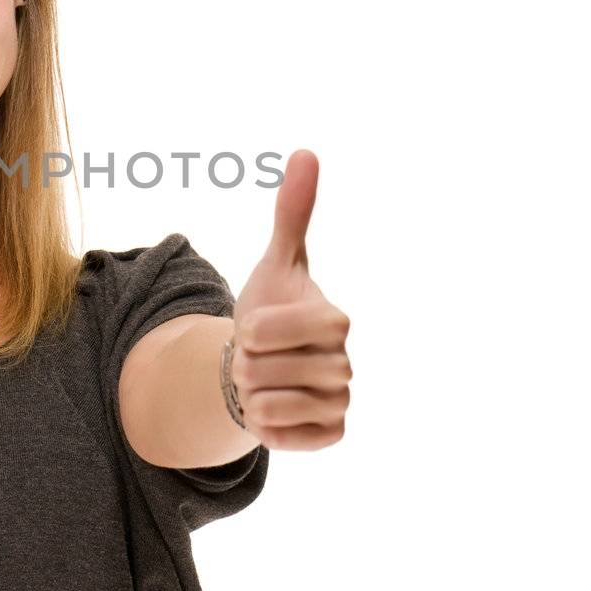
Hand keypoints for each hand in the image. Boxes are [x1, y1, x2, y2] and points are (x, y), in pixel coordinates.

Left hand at [230, 149, 352, 449]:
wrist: (265, 364)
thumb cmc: (271, 309)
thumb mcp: (276, 262)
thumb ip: (292, 213)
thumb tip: (306, 153)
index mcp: (336, 320)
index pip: (266, 332)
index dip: (248, 330)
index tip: (254, 327)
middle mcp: (346, 364)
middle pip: (261, 370)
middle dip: (244, 363)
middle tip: (257, 357)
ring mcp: (341, 402)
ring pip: (267, 406)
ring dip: (249, 394)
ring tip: (262, 381)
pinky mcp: (331, 435)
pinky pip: (282, 438)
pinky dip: (264, 426)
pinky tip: (273, 410)